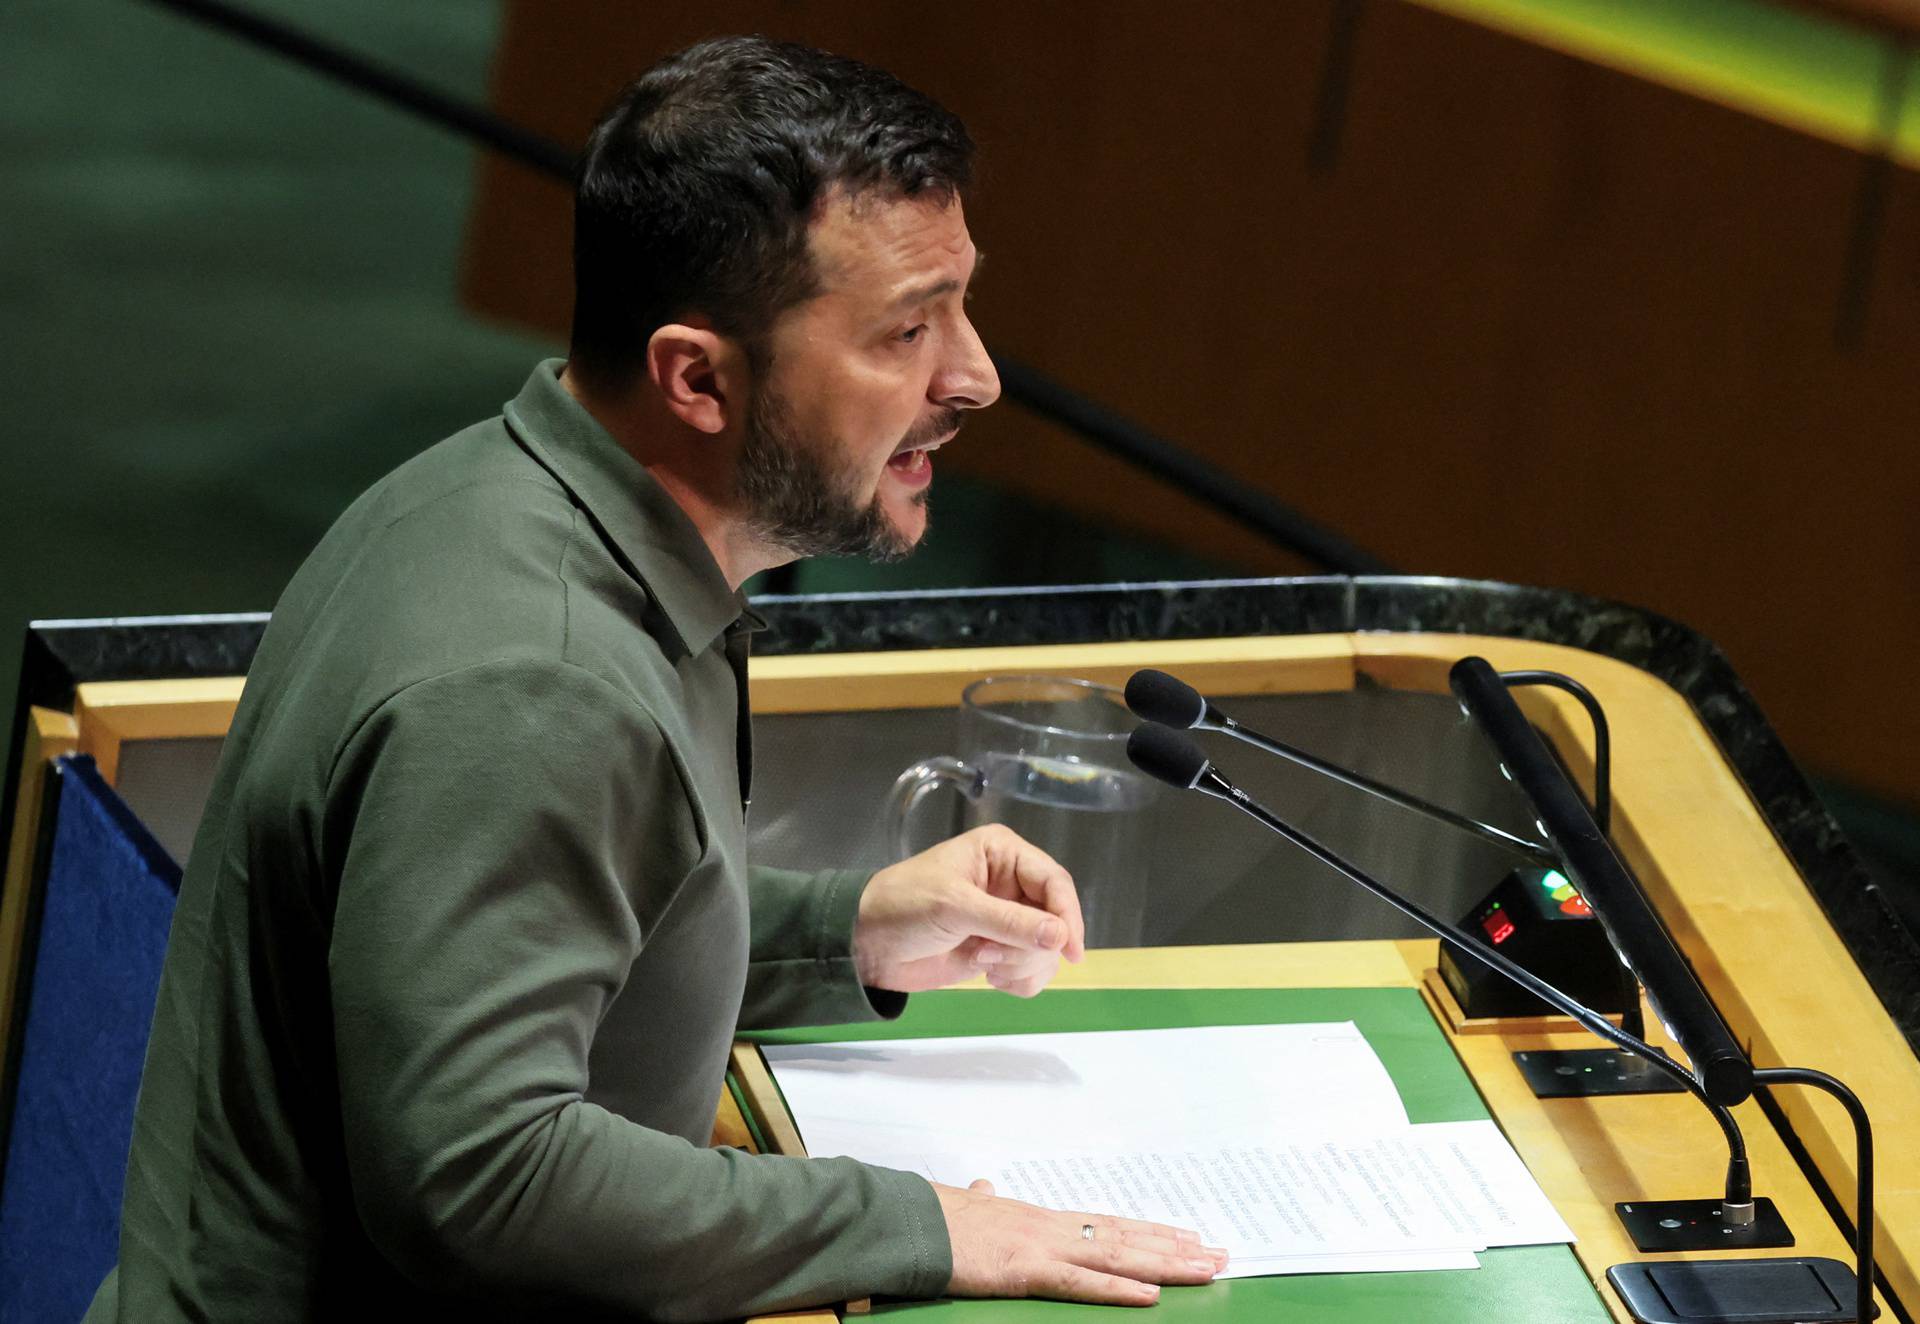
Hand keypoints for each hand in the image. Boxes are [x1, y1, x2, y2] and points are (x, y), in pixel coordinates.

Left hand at [854, 825, 1084, 995]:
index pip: (1054, 881)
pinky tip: (988, 978)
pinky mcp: (998, 951)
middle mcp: (1011, 883)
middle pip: (1055, 920)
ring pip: (1047, 950)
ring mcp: (1006, 920)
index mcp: (1002, 854)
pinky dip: (1018, 980)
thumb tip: (1061, 938)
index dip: (1067, 915)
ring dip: (1021, 965)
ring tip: (982, 964)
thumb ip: (1009, 922)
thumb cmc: (904, 907)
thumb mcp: (955, 907)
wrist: (866, 945)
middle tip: (990, 956)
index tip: (1070, 951)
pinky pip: (1032, 971)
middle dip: (1030, 946)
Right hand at [936, 1179, 1226, 1305]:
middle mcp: (1052, 1227)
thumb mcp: (965, 1206)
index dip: (1149, 1231)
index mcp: (1040, 1219)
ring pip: (1117, 1256)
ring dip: (1166, 1264)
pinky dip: (1118, 1289)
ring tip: (1207, 1267)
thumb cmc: (933, 1215)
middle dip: (1175, 1248)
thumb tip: (983, 1187)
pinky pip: (1081, 1283)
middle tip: (1220, 1253)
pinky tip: (1151, 1295)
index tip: (1187, 1235)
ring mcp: (1042, 1246)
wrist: (907, 1219)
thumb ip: (982, 1200)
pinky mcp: (1025, 1270)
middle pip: (1126, 1237)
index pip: (1107, 1224)